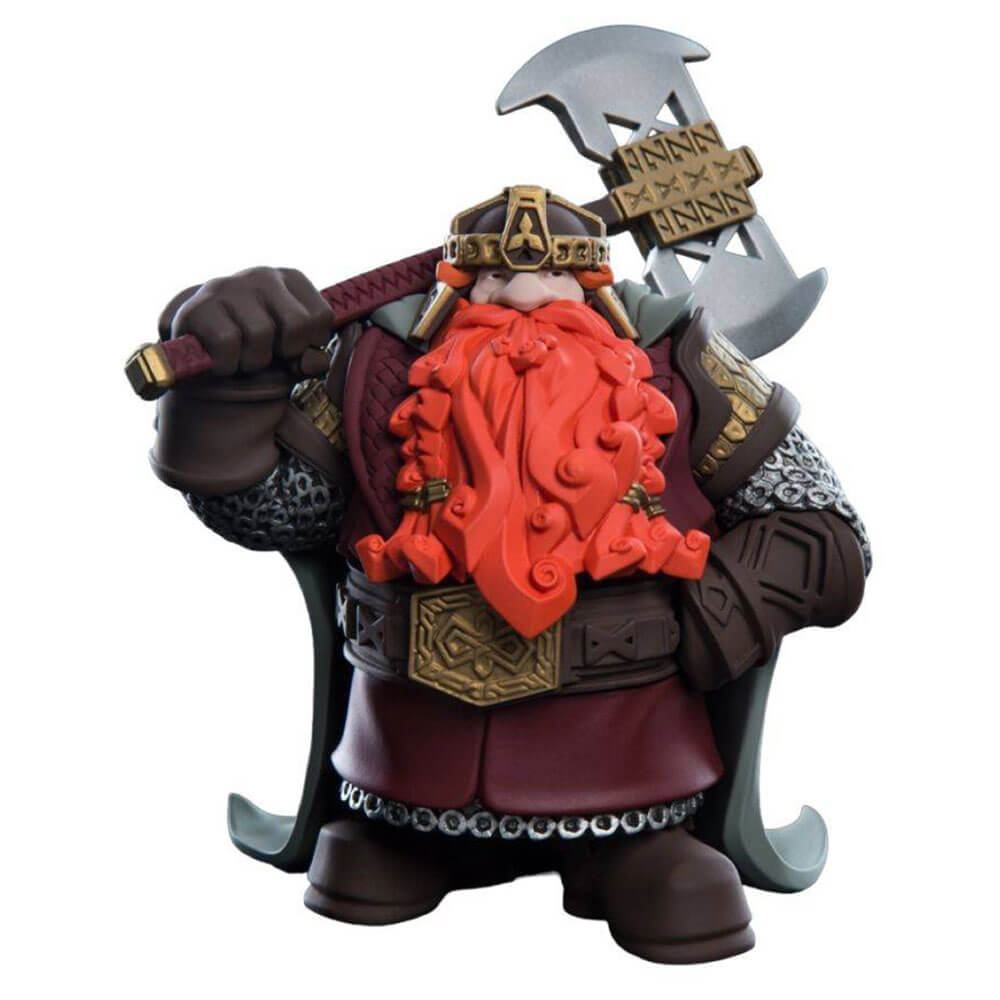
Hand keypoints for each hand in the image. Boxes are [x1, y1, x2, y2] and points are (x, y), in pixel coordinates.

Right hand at [160, 267, 333, 377]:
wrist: (200, 362)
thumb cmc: (256, 354)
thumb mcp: (292, 359)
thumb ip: (311, 360)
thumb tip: (313, 361)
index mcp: (291, 280)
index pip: (323, 317)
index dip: (310, 344)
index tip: (291, 348)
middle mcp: (263, 276)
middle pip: (297, 324)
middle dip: (285, 352)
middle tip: (268, 354)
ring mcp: (228, 286)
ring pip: (260, 334)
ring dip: (253, 361)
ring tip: (241, 357)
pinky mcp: (198, 306)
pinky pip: (226, 342)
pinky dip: (226, 364)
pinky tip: (219, 359)